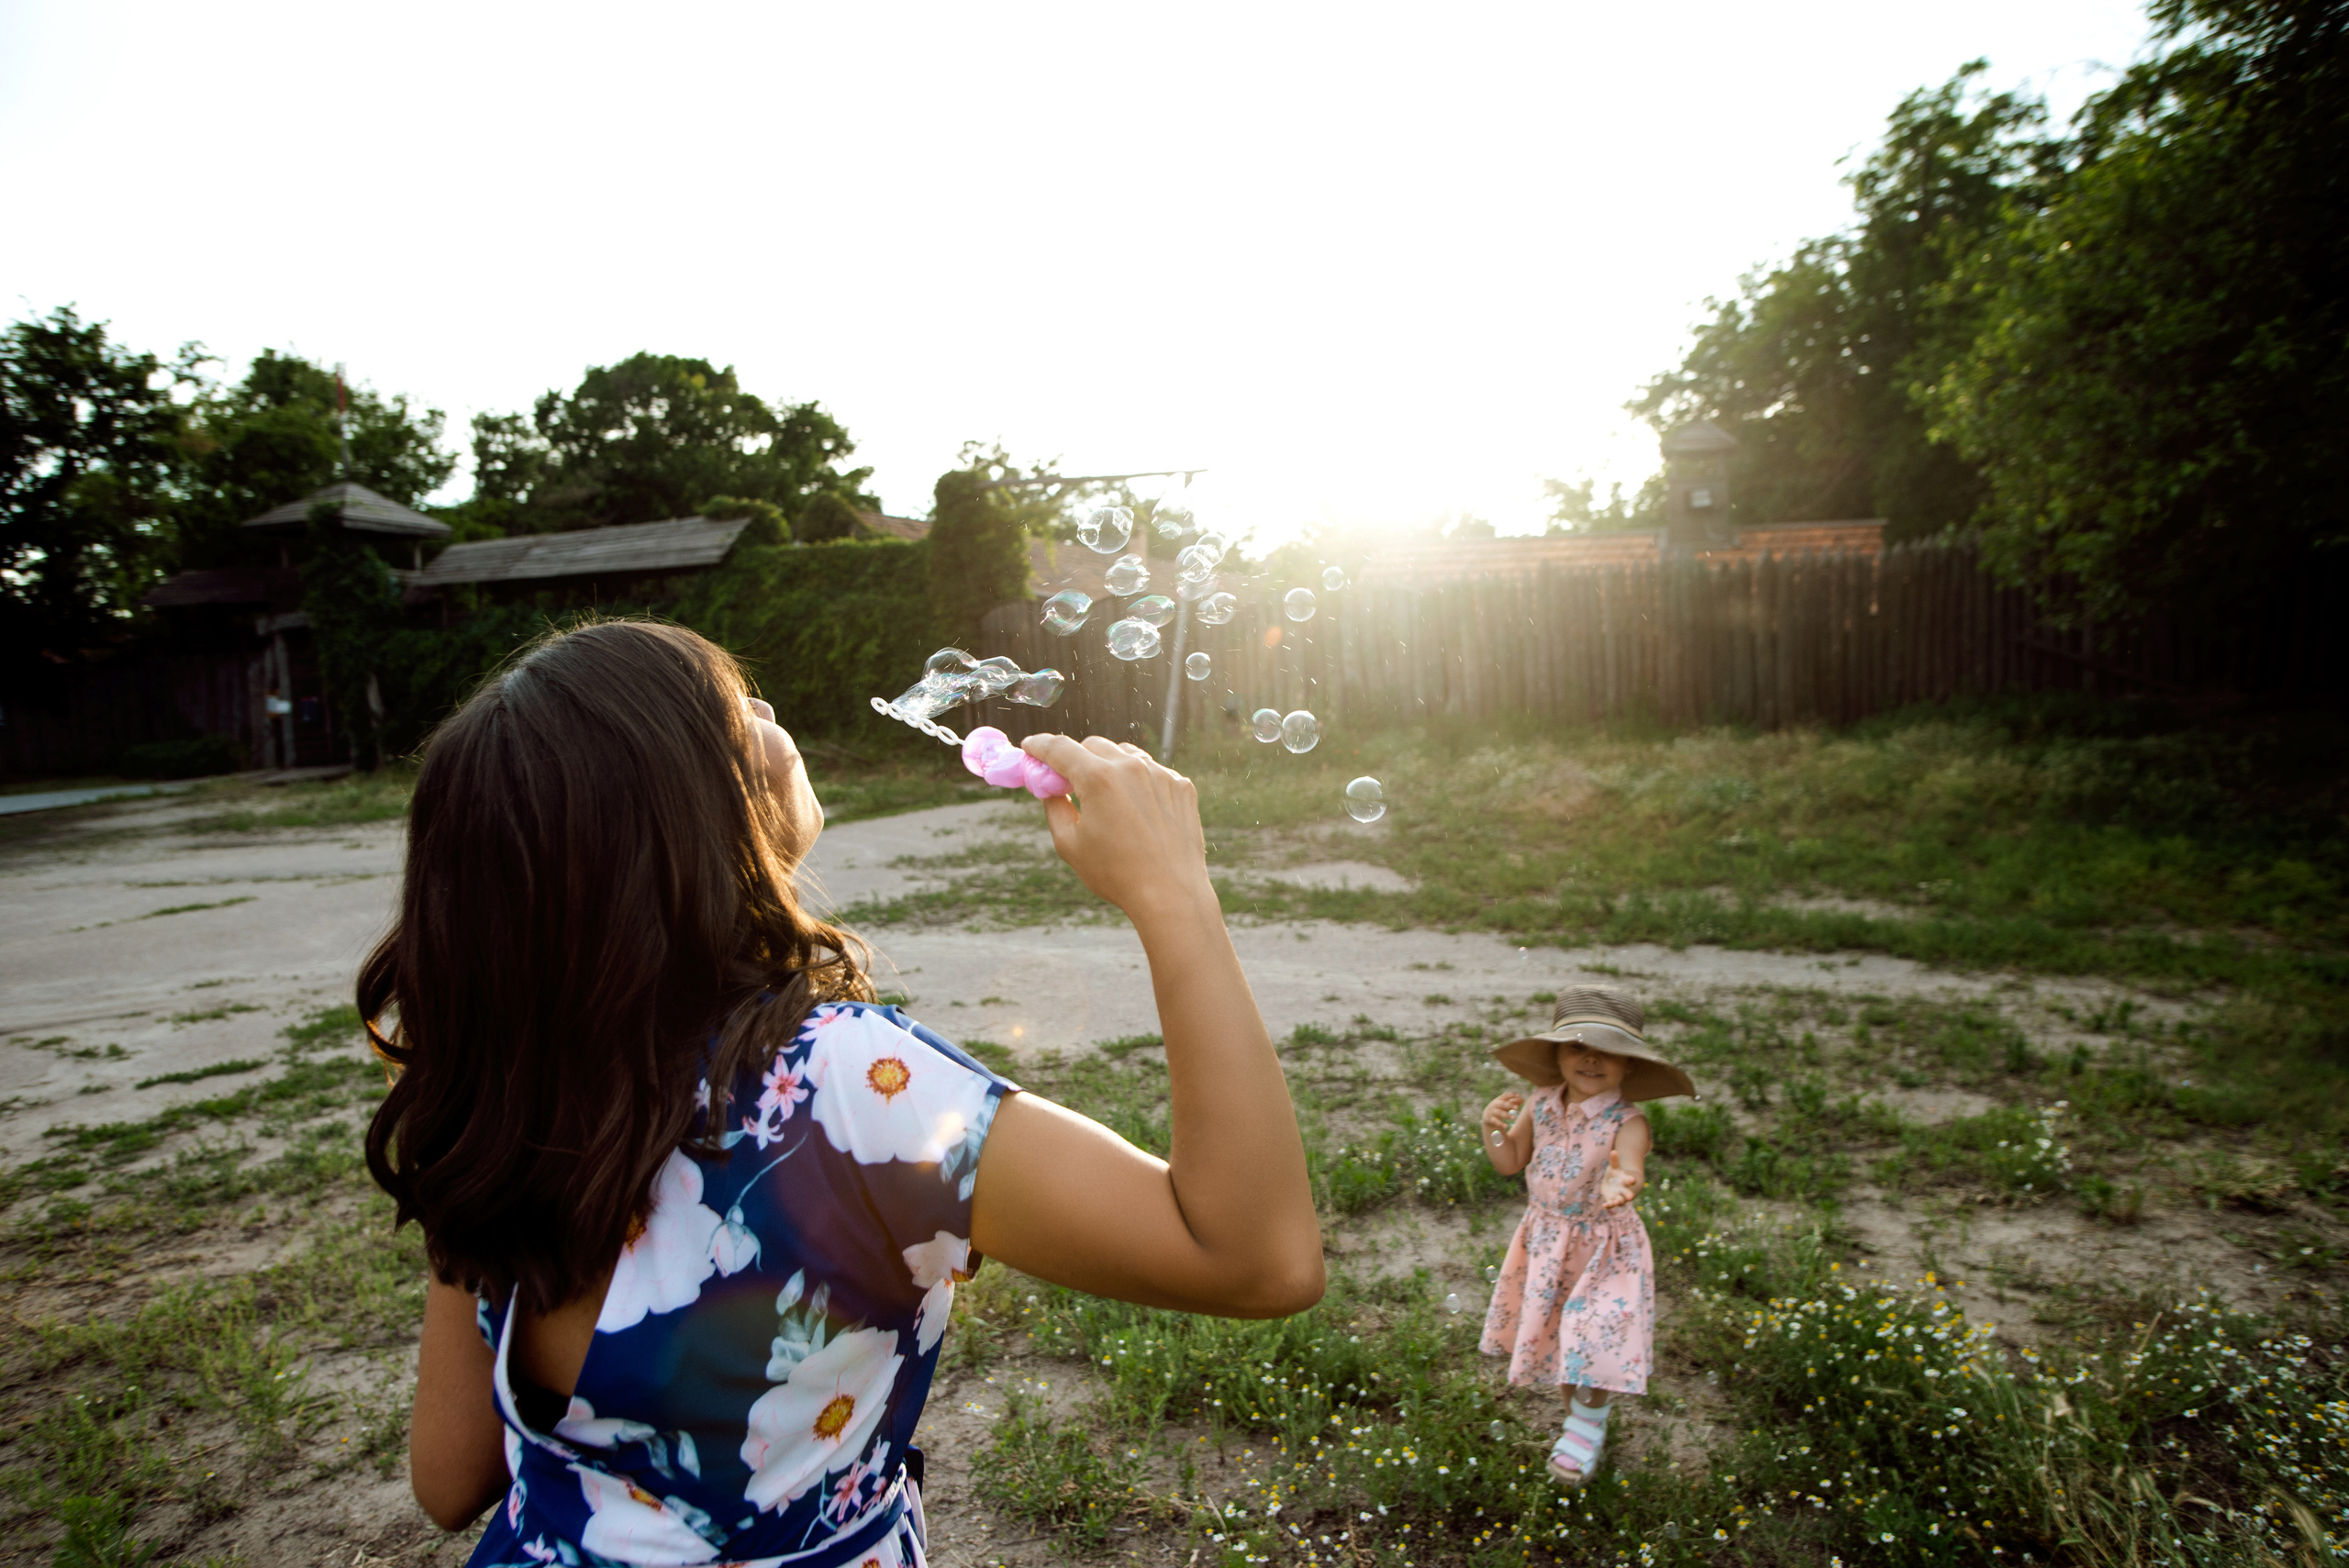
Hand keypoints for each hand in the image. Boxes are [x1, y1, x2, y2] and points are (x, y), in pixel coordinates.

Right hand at [1020, 735, 1212, 924]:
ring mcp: (1161, 774)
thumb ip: (1054, 808)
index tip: (1030, 747)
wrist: (1170, 894)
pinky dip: (1138, 782)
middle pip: (1094, 746)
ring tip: (1105, 796)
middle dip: (1076, 757)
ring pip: (1126, 754)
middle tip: (1067, 780)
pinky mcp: (1181, 786)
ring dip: (1109, 766)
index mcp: (1099, 778)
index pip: (1060, 748)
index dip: (1040, 746)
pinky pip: (1153, 772)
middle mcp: (1131, 767)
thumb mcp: (1070, 844)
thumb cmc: (1115, 874)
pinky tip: (1137, 809)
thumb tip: (1050, 788)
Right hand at [1481, 1093, 1524, 1142]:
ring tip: (1514, 1118)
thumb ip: (1514, 1102)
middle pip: (1502, 1104)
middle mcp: (1495, 1104)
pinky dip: (1501, 1123)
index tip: (1519, 1096)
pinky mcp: (1490, 1119)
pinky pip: (1496, 1121)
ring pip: (1500, 1113)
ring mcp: (1492, 1112)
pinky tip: (1506, 1126)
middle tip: (1517, 1108)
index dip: (1512, 1095)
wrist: (1487, 1116)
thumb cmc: (1500, 1108)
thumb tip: (1522, 1099)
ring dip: (1507, 1115)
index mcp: (1500, 1099)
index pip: (1505, 1095)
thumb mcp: (1506, 1105)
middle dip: (1510, 1105)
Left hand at [1598, 1150, 1643, 1207]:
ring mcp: (1618, 1196)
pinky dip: (1608, 1205)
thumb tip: (1613, 1151)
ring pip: (1620, 1201)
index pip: (1629, 1180)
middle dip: (1628, 1195)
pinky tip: (1604, 1206)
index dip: (1631, 1180)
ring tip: (1616, 1202)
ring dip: (1618, 1202)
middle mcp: (1624, 1190)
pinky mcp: (1611, 1200)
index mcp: (1626, 1180)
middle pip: (1627, 1193)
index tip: (1632, 1180)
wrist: (1617, 1184)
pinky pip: (1611, 1204)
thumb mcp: (1615, 1167)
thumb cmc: (1617, 1174)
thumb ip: (1614, 1160)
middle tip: (1630, 1197)